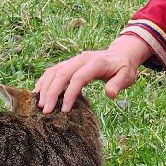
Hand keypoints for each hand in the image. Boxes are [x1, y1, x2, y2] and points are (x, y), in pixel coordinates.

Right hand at [35, 34, 153, 113]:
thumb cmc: (124, 68)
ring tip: (40, 105)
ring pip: (54, 71)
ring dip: (45, 87)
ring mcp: (73, 60)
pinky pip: (53, 70)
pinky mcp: (69, 63)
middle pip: (62, 74)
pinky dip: (44, 81)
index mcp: (96, 62)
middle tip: (46, 111)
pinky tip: (38, 93)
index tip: (65, 110)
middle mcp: (81, 59)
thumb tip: (110, 94)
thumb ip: (118, 84)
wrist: (121, 54)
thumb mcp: (127, 76)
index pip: (78, 77)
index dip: (70, 94)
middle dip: (52, 93)